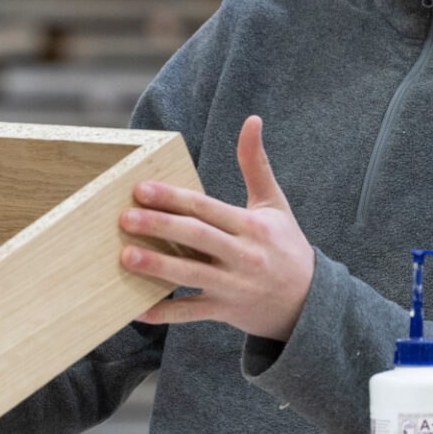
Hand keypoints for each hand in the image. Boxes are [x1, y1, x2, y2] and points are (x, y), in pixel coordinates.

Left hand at [118, 115, 314, 339]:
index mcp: (252, 226)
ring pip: (191, 275)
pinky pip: (192, 312)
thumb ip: (256, 164)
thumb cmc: (285, 245)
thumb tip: (252, 120)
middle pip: (196, 238)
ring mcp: (234, 286)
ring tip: (125, 257)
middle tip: (124, 219)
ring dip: (157, 268)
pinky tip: (137, 311)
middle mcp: (243, 255)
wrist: (308, 302)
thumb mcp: (274, 204)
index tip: (141, 189)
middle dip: (159, 228)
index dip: (174, 198)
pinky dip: (165, 313)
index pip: (207, 208)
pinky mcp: (225, 311)